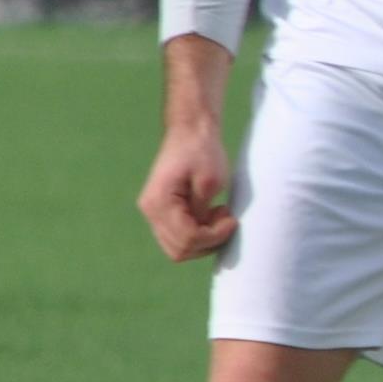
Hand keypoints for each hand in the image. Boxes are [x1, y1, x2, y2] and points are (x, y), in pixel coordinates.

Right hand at [138, 124, 236, 260]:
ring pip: (179, 248)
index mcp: (159, 202)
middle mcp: (150, 210)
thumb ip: (203, 211)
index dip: (213, 237)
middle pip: (180, 250)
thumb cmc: (202, 151)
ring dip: (204, 239)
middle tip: (226, 218)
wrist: (190, 131)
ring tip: (219, 215)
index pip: (187, 239)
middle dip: (208, 241)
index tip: (232, 220)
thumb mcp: (210, 181)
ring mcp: (154, 213)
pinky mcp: (163, 212)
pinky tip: (211, 214)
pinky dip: (198, 233)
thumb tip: (202, 235)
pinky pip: (179, 237)